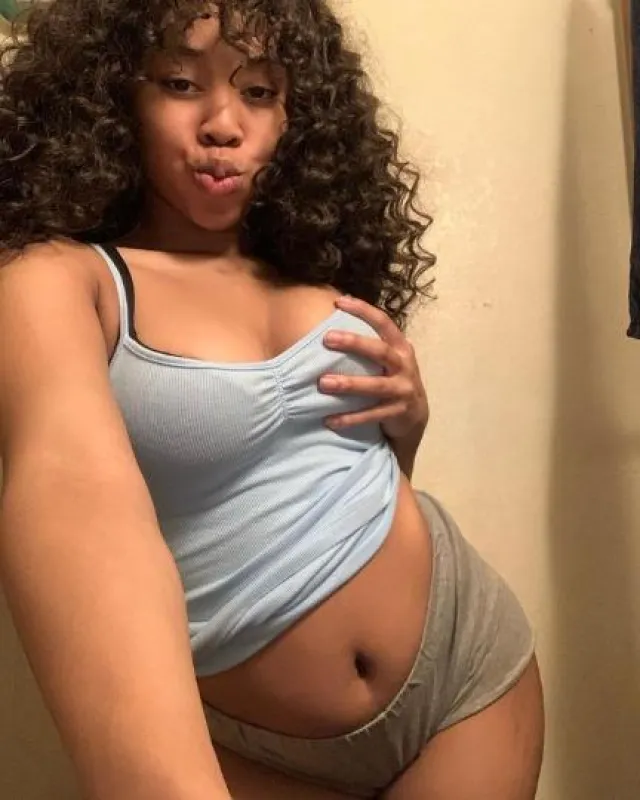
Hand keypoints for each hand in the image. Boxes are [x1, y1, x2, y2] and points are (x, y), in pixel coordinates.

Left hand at [319, 295, 428, 444]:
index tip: (339, 302)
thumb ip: (370, 344)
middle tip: (327, 338)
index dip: (363, 310)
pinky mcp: (398, 413)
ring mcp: (403, 390)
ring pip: (376, 386)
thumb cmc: (393, 379)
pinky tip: (330, 420)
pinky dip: (351, 418)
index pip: (384, 323)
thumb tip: (331, 325)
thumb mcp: (389, 359)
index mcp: (400, 348)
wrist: (415, 415)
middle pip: (380, 351)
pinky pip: (372, 415)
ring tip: (323, 383)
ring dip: (349, 384)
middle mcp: (404, 365)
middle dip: (354, 343)